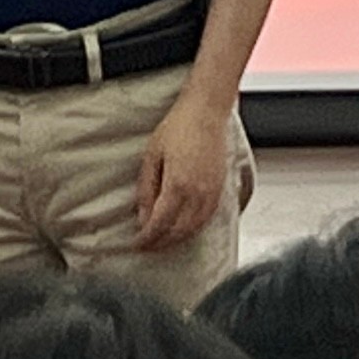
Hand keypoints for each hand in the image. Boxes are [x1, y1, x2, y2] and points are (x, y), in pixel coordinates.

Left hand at [134, 87, 233, 252]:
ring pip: (194, 229)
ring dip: (177, 239)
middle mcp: (197, 194)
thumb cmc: (179, 126)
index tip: (137, 244)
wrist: (206, 111)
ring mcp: (212, 193)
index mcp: (178, 186)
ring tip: (163, 242)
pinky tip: (184, 229)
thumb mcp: (152, 156)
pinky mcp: (220, 189)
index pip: (160, 224)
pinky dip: (193, 230)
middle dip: (161, 243)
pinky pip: (206, 219)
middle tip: (147, 246)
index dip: (147, 238)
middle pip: (177, 232)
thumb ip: (147, 189)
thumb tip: (142, 216)